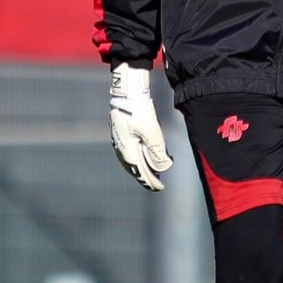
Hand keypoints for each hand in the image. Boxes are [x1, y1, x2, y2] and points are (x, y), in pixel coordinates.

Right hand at [107, 62, 173, 190]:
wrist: (127, 95)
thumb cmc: (139, 112)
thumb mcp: (152, 132)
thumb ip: (157, 152)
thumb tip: (163, 168)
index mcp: (128, 150)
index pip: (140, 172)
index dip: (150, 182)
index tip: (160, 187)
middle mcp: (121, 149)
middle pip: (134, 170)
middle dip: (147, 178)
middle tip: (158, 185)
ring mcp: (119, 143)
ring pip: (131, 163)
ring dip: (142, 170)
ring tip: (153, 174)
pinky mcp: (121, 137)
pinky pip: (129, 154)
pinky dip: (138, 160)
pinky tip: (144, 159)